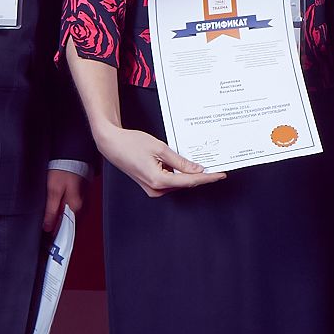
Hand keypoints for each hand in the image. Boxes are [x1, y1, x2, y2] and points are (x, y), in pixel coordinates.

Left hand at [43, 169, 85, 234]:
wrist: (72, 155)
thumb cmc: (63, 170)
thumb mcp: (53, 190)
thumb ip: (51, 210)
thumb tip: (48, 227)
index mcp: (75, 207)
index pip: (67, 229)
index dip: (57, 235)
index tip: (49, 238)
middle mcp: (83, 205)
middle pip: (72, 224)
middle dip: (61, 229)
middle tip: (49, 232)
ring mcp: (85, 200)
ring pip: (74, 217)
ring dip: (65, 221)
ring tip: (53, 222)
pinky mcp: (83, 194)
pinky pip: (76, 209)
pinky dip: (68, 213)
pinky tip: (61, 211)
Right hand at [94, 125, 225, 197]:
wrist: (112, 145)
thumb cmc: (132, 143)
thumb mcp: (160, 148)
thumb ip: (180, 161)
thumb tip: (197, 170)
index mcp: (158, 181)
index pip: (190, 181)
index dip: (207, 178)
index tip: (220, 175)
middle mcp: (156, 189)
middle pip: (185, 184)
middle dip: (201, 176)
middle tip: (217, 167)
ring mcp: (152, 189)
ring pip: (178, 183)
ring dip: (190, 175)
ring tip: (203, 164)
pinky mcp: (150, 185)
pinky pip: (170, 181)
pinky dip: (179, 174)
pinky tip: (186, 166)